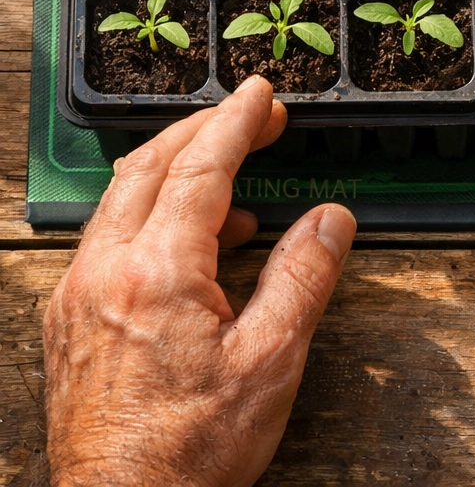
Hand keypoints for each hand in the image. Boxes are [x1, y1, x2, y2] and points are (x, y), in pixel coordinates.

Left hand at [43, 76, 356, 486]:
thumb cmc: (191, 451)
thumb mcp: (270, 361)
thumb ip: (303, 276)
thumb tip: (330, 217)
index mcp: (156, 273)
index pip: (201, 168)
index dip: (237, 123)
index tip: (263, 95)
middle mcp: (104, 271)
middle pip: (151, 164)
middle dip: (205, 128)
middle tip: (253, 117)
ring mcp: (78, 293)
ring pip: (124, 196)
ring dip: (179, 169)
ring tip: (237, 188)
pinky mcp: (71, 317)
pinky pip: (111, 235)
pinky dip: (155, 213)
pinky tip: (197, 244)